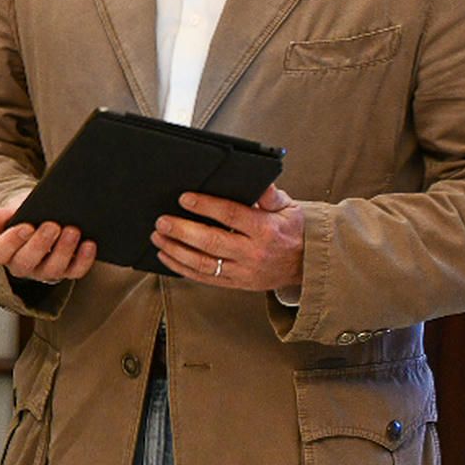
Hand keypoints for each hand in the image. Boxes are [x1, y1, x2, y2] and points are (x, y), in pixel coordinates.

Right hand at [0, 190, 95, 282]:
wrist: (42, 216)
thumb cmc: (25, 213)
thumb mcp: (13, 209)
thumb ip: (3, 214)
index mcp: (2, 250)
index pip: (0, 252)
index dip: (12, 241)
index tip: (25, 226)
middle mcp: (21, 266)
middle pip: (26, 263)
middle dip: (40, 244)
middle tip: (53, 226)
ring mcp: (44, 271)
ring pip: (52, 269)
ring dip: (63, 251)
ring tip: (73, 231)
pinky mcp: (65, 272)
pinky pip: (74, 271)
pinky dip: (83, 259)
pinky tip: (90, 244)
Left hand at [150, 185, 302, 292]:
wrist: (306, 263)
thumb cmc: (292, 230)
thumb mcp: (288, 206)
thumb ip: (269, 194)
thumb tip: (259, 181)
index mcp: (265, 230)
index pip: (231, 216)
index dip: (206, 207)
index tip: (184, 198)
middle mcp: (253, 253)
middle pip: (211, 242)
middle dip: (182, 231)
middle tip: (162, 221)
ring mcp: (243, 272)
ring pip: (203, 264)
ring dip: (176, 250)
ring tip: (158, 237)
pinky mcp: (236, 283)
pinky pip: (204, 278)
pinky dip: (182, 268)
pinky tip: (166, 256)